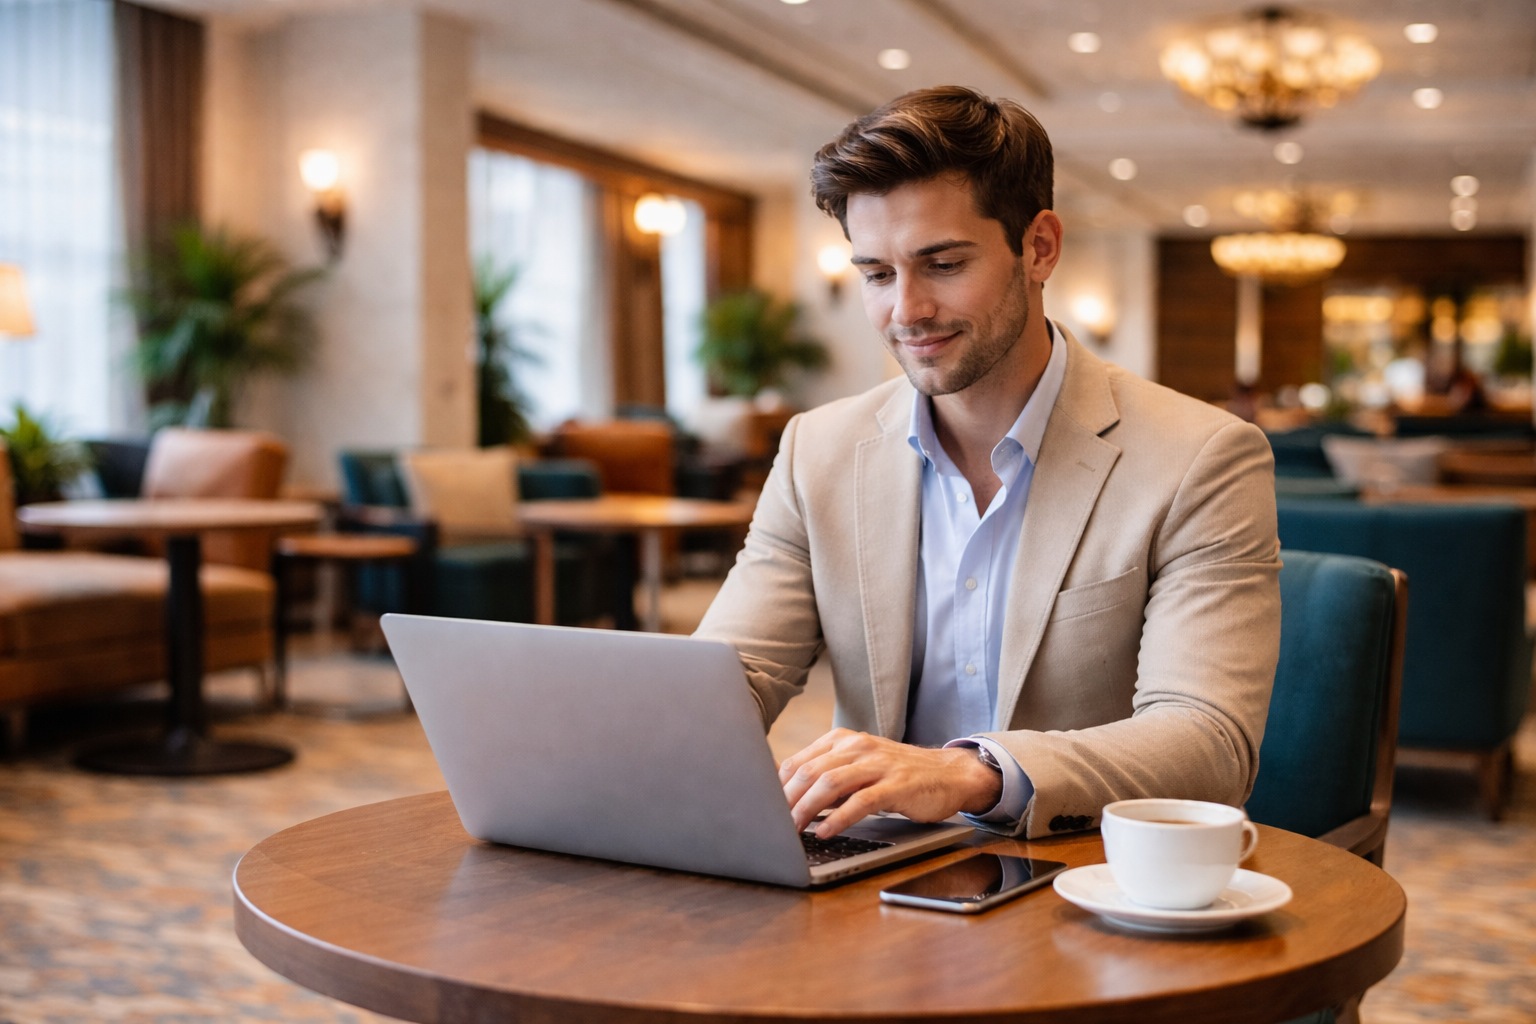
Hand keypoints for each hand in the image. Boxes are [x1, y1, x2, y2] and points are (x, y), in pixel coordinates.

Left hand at [778, 728, 1002, 837]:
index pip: (797, 762)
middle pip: (809, 772)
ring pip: (830, 783)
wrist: (948, 774)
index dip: (776, 789)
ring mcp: (877, 764)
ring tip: (793, 830)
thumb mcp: (858, 767)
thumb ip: (826, 775)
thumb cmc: (897, 775)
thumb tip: (783, 795)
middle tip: (772, 826)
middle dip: (786, 802)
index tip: (763, 811)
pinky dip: (838, 818)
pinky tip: (826, 832)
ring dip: (806, 809)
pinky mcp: (895, 785)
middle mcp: (857, 747)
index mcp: (842, 740)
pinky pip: (860, 801)